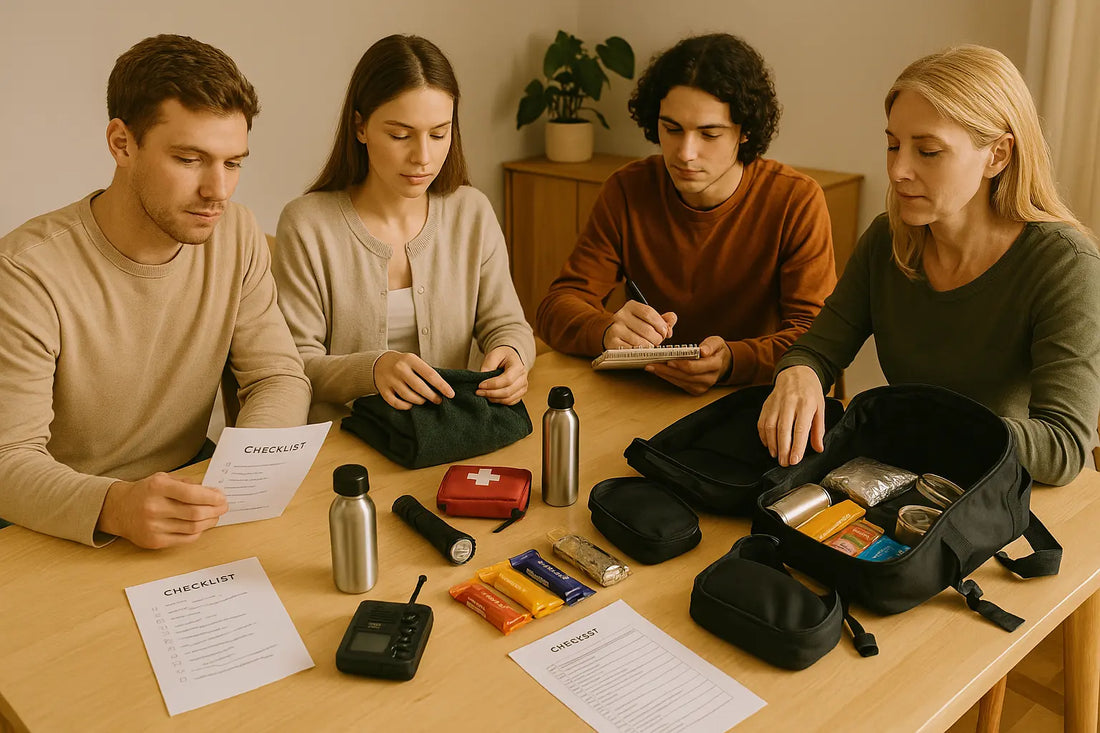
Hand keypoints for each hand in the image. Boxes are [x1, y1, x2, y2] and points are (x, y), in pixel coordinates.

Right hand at [96, 473, 228, 548]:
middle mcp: (153, 507)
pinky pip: (185, 539)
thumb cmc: (145, 492)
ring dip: (210, 522)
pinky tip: (202, 525)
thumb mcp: (163, 479)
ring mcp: (153, 527)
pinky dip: (198, 532)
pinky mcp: (154, 541)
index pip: (192, 494)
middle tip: (223, 507)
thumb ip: (187, 484)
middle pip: (195, 513)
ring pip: (193, 528)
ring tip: (215, 516)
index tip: (222, 497)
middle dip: (215, 510)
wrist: (118, 509)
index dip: (212, 497)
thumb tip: (213, 492)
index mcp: (157, 487)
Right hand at [373, 351, 454, 409]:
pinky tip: (410, 405)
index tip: (451, 394)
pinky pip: (396, 403)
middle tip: (438, 400)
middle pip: (420, 387)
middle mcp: (400, 369)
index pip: (430, 374)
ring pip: (409, 396)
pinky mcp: (383, 389)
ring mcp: (390, 380)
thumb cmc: (403, 364)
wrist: (380, 362)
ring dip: (420, 401)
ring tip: (424, 400)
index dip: (442, 386)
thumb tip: (443, 388)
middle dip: (432, 396)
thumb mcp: (414, 361)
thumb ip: (425, 372)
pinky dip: (405, 406)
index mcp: (411, 359)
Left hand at [477, 346, 528, 404]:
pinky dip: (499, 402)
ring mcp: (523, 387)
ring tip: (483, 394)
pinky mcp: (520, 394)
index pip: (507, 379)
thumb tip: (482, 381)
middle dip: (491, 393)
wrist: (510, 358)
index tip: (480, 385)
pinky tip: (490, 397)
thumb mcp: (493, 355)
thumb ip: (488, 367)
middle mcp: (523, 378)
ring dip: (494, 399)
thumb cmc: (502, 356)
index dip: (492, 385)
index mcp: (518, 367)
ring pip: (508, 399)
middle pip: (508, 391)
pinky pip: (510, 402)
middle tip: (478, 392)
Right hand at [602, 301, 677, 349]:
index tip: (665, 332)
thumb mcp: (646, 319)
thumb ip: (662, 319)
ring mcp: (615, 329)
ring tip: (650, 346)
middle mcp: (620, 315)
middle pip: (647, 329)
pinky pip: (632, 350)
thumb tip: (672, 318)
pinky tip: (641, 350)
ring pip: (640, 342)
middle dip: (657, 338)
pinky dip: (639, 352)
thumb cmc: (633, 327)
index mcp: (631, 306)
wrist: (610, 334)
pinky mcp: (612, 342)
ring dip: (649, 347)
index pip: (649, 313)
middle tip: (658, 341)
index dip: (661, 324)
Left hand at [645, 335, 731, 394]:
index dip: (679, 365)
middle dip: (666, 370)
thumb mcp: (717, 342)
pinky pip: (679, 385)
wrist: (723, 364)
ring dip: (664, 375)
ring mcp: (702, 387)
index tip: (667, 360)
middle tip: (651, 364)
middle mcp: (709, 379)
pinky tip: (658, 371)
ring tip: (651, 367)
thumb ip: (710, 345)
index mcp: (715, 365)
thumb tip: (703, 351)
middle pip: (684, 376)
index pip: (694, 367)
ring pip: (680, 382)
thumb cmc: (716, 350)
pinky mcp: (696, 390)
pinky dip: (668, 378)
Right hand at [757, 365, 826, 466]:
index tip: (794, 460)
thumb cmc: (810, 392)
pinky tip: (769, 445)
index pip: (800, 429)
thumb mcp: (820, 408)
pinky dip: (763, 436)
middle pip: (783, 430)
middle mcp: (789, 403)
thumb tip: (818, 448)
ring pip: (770, 426)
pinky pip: (762, 422)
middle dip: (783, 449)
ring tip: (777, 456)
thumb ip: (818, 429)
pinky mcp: (766, 404)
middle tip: (784, 464)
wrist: (796, 372)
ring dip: (772, 444)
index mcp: (805, 404)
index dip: (797, 446)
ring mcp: (775, 403)